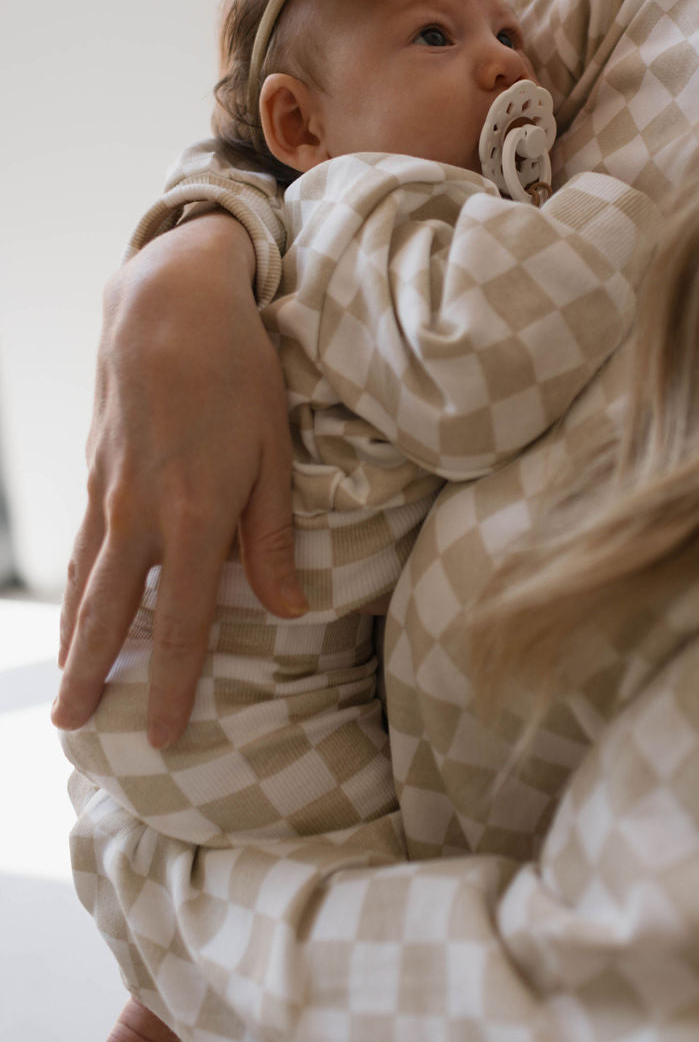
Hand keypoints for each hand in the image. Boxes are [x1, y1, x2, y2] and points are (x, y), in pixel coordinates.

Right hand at [53, 213, 305, 746]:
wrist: (169, 305)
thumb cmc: (237, 373)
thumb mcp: (272, 452)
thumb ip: (273, 537)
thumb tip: (289, 608)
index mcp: (195, 518)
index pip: (182, 623)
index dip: (172, 686)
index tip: (164, 736)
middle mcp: (141, 516)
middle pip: (113, 615)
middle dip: (94, 677)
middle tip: (76, 730)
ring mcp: (109, 494)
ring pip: (85, 584)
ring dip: (74, 641)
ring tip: (64, 689)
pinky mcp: (96, 472)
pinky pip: (80, 546)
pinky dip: (73, 589)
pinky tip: (73, 608)